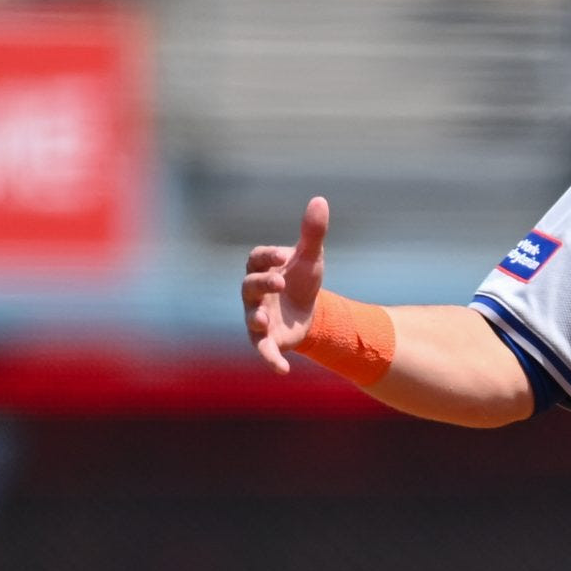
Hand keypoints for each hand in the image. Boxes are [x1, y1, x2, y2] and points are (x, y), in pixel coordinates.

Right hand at [242, 196, 329, 373]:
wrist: (311, 312)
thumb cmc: (304, 280)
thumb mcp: (312, 257)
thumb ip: (312, 232)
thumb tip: (320, 199)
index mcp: (262, 269)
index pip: (256, 259)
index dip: (267, 257)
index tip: (284, 255)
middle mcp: (254, 294)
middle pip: (250, 286)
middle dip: (262, 283)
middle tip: (279, 281)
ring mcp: (258, 317)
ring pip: (251, 318)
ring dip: (255, 319)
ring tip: (262, 321)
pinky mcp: (268, 339)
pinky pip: (264, 351)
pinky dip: (271, 360)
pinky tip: (283, 370)